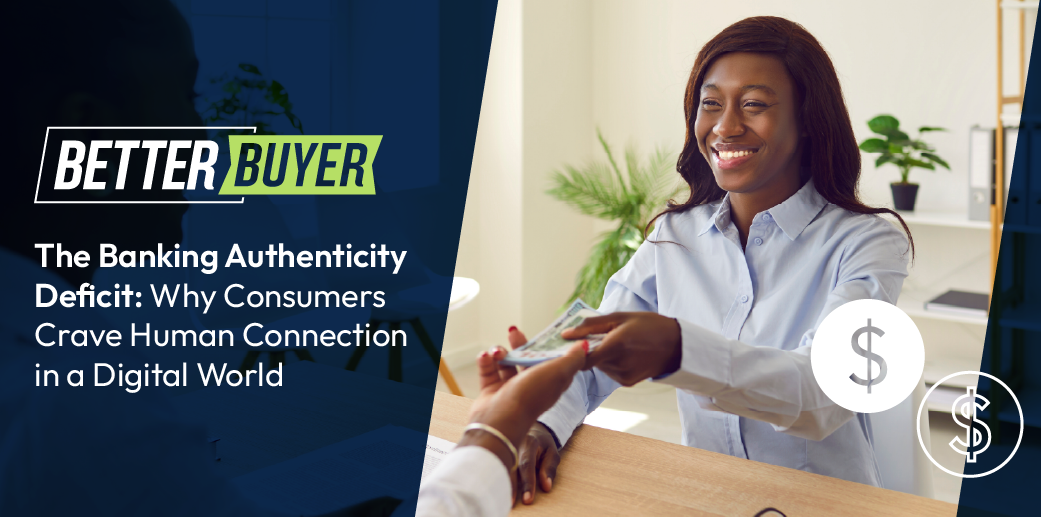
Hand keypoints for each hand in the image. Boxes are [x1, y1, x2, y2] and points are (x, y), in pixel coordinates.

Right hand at [461, 332, 585, 505]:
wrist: (500, 420)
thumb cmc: (531, 396)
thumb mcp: (558, 373)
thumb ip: (573, 359)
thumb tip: (585, 346)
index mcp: (550, 382)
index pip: (553, 361)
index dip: (549, 346)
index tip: (545, 332)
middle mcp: (531, 386)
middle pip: (527, 359)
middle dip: (520, 344)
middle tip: (514, 331)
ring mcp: (510, 389)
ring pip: (506, 364)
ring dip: (500, 353)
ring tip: (497, 351)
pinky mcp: (492, 392)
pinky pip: (488, 371)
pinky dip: (486, 362)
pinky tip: (486, 356)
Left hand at [561, 312, 681, 385]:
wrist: (676, 346)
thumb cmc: (648, 325)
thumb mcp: (620, 317)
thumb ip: (590, 326)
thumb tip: (565, 334)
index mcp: (616, 345)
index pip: (581, 358)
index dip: (574, 351)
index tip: (572, 343)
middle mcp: (618, 364)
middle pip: (589, 361)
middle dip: (590, 350)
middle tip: (601, 337)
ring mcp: (622, 376)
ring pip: (599, 367)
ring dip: (602, 356)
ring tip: (618, 344)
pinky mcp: (626, 382)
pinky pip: (609, 372)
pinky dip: (611, 363)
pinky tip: (625, 354)